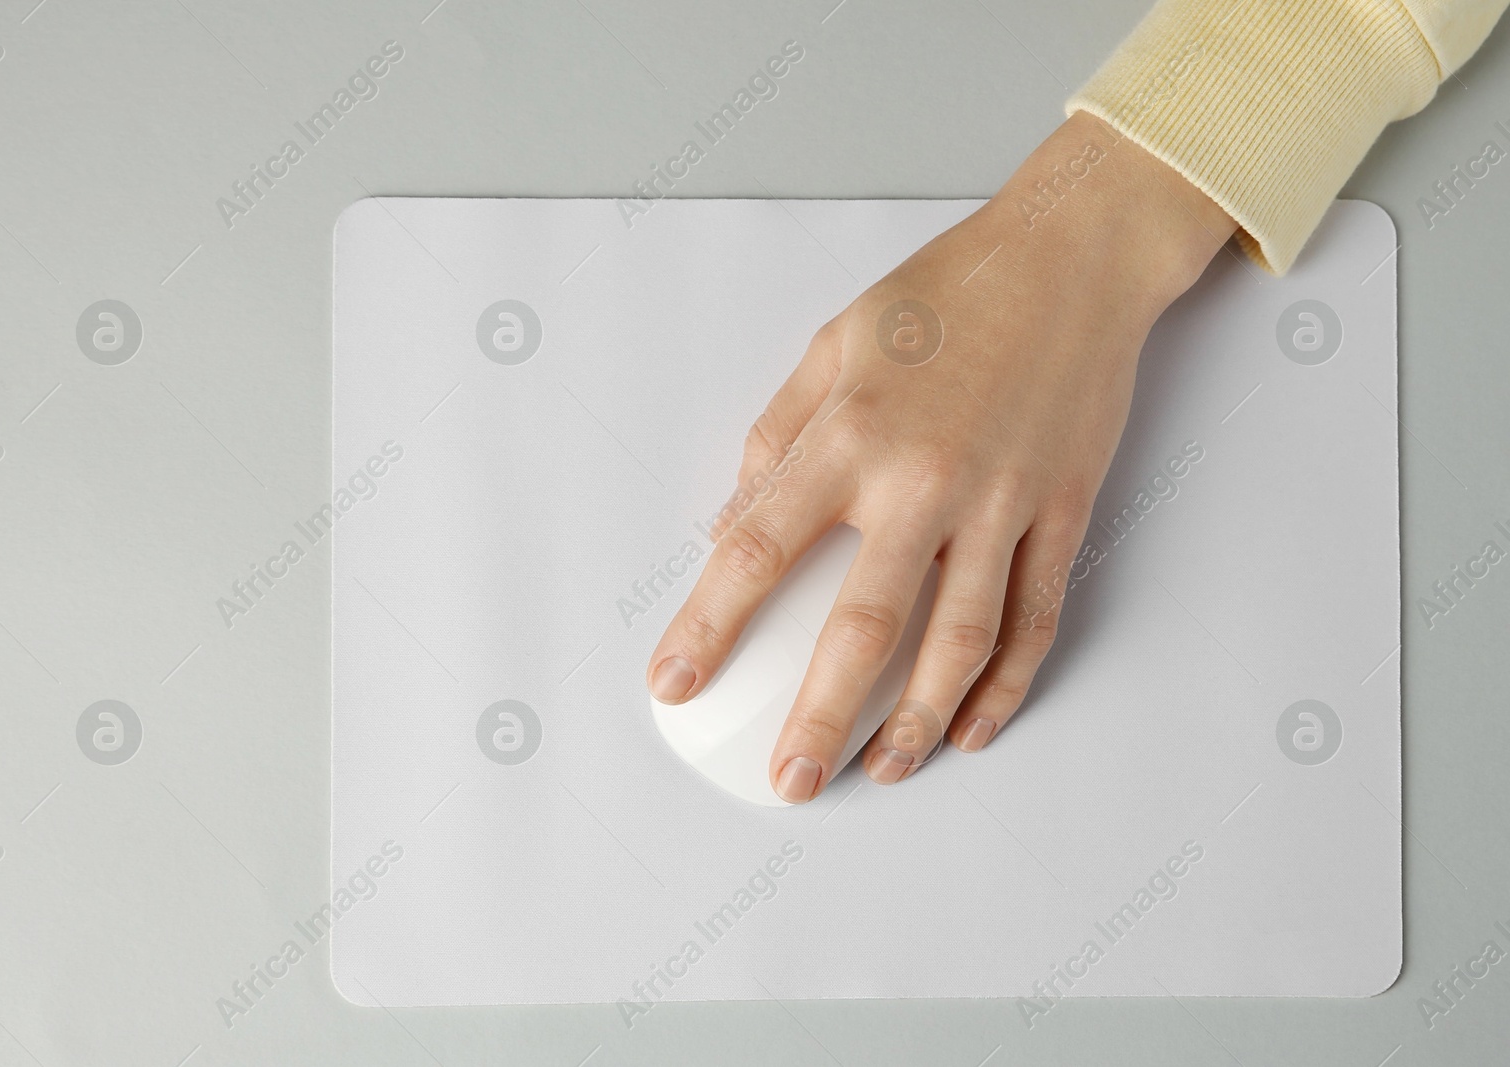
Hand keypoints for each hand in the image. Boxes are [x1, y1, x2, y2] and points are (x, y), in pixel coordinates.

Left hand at [647, 111, 1237, 802]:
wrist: (1072, 258)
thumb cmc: (947, 294)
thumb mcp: (833, 342)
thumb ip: (776, 436)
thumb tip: (730, 525)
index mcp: (850, 435)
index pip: (758, 550)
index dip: (709, 626)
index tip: (674, 681)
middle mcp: (924, 481)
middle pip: (861, 627)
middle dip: (818, 717)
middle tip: (788, 780)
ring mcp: (1002, 504)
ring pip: (958, 644)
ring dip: (916, 723)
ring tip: (880, 771)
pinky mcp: (1063, 513)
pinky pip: (1035, 619)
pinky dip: (1006, 686)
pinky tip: (973, 728)